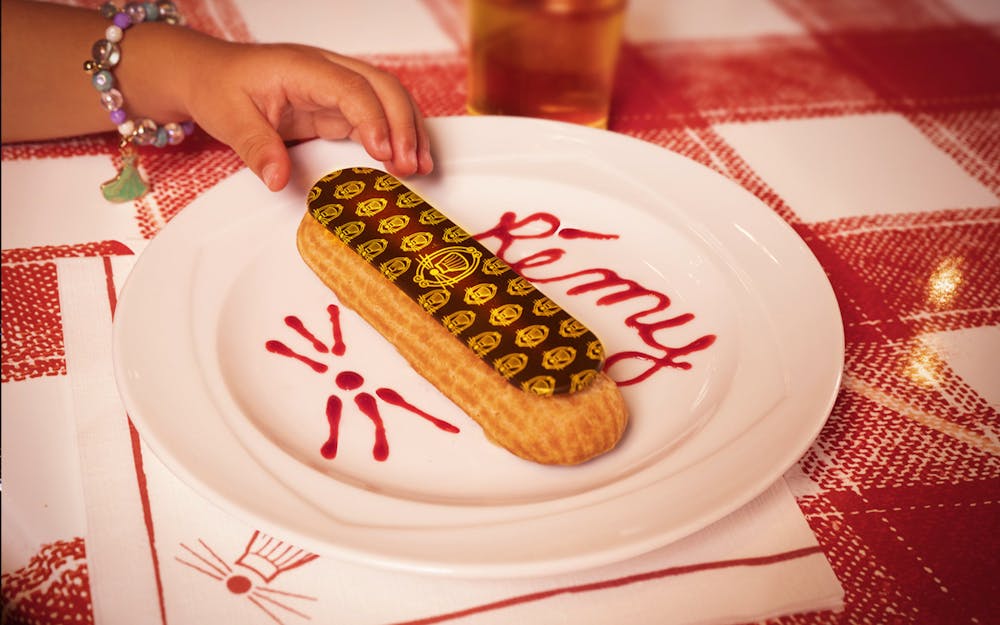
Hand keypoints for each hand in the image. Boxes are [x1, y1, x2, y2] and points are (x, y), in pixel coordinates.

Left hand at [182, 39, 433, 190]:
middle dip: (404, 125)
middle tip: (410, 165)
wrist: (210, 74)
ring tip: (421, 167)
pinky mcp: (340, 106)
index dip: (372, 118)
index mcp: (301, 67)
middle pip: (382, 87)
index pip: (351, 88)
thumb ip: (256, 148)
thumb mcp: (228, 118)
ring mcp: (337, 87)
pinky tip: (408, 160)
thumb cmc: (220, 86)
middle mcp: (327, 71)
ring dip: (410, 130)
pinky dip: (398, 136)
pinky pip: (379, 115)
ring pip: (389, 98)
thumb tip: (278, 179)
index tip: (383, 152)